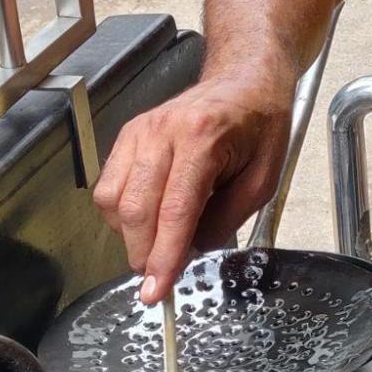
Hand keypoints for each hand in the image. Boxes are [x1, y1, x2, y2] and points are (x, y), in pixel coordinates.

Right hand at [92, 74, 291, 303]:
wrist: (245, 79)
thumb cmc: (260, 125)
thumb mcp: (263, 180)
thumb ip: (226, 220)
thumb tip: (189, 254)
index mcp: (203, 139)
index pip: (175, 211)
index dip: (163, 258)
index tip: (156, 292)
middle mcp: (163, 132)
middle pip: (137, 209)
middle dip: (143, 254)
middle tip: (159, 275)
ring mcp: (140, 131)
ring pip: (113, 200)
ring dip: (130, 234)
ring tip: (159, 239)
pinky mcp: (127, 134)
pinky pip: (108, 185)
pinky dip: (121, 212)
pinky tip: (148, 215)